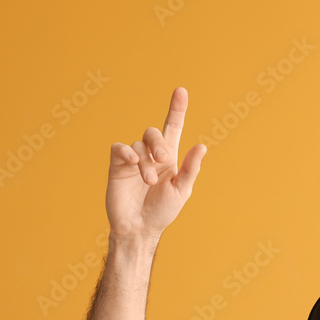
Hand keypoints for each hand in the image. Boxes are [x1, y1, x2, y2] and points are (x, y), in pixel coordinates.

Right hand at [105, 87, 206, 241]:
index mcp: (169, 158)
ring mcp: (134, 159)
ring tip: (148, 181)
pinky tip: (132, 162)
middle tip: (163, 159)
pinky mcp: (118, 166)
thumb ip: (190, 169)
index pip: (173, 128)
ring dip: (145, 161)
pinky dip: (127, 152)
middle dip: (158, 142)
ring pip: (138, 144)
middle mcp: (151, 155)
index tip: (181, 91)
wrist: (139, 229)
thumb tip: (202, 146)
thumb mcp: (181, 191)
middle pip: (153, 132)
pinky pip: (120, 149)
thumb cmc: (162, 211)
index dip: (177, 109)